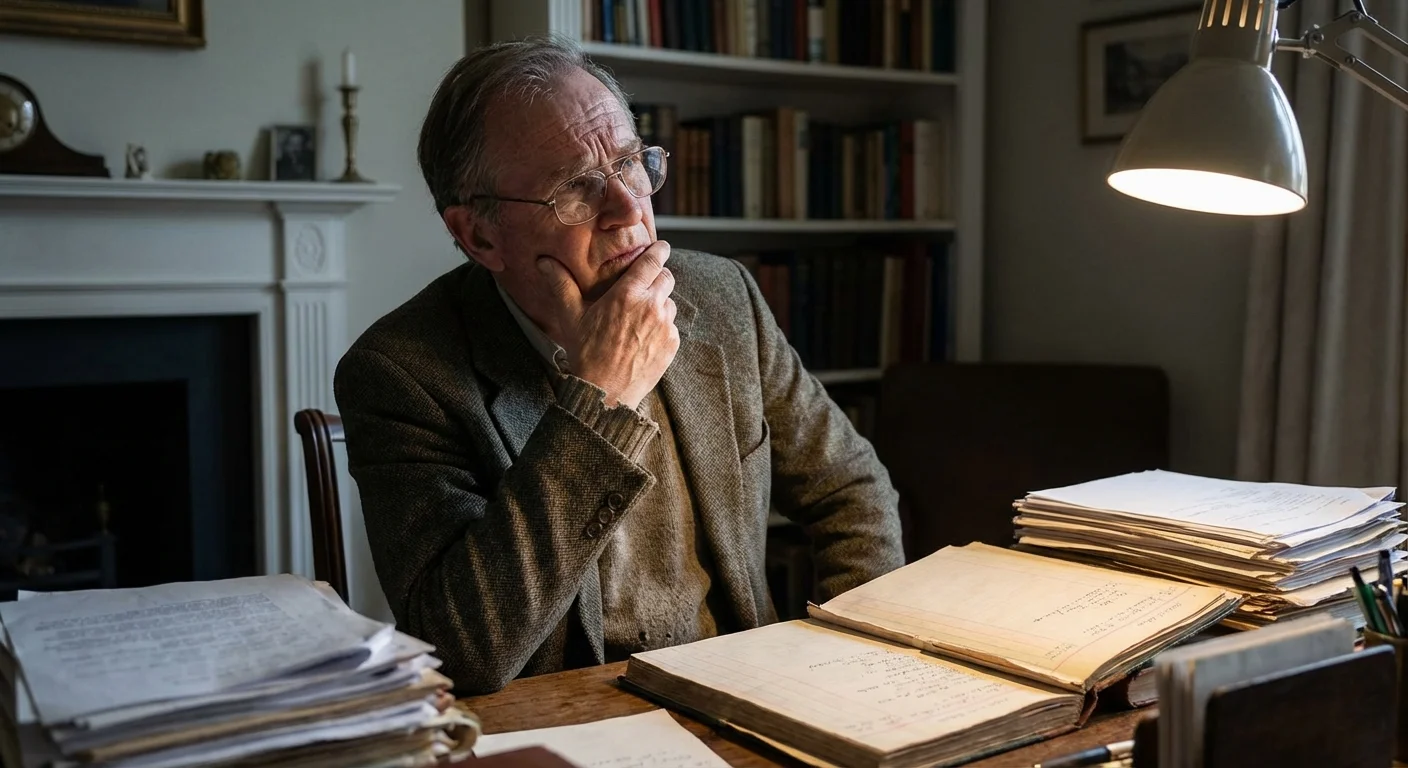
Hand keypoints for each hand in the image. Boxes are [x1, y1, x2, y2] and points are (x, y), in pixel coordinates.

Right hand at [537, 241, 679, 409]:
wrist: (605, 392)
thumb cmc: (586, 353)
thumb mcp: (571, 316)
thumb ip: (561, 285)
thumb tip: (544, 262)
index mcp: (628, 294)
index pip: (652, 261)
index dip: (659, 250)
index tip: (661, 246)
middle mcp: (651, 306)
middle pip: (666, 277)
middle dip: (658, 276)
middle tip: (645, 283)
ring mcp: (665, 326)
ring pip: (670, 302)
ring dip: (659, 303)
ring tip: (639, 316)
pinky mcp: (671, 344)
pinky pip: (672, 326)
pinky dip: (662, 327)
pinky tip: (643, 337)